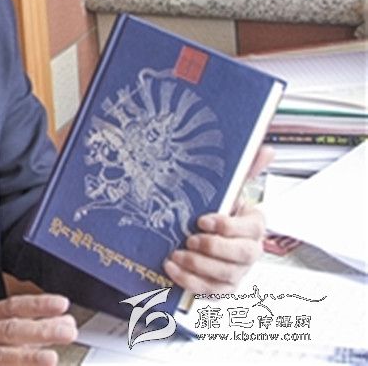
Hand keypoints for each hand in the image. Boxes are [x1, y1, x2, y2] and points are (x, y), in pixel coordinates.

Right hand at [0, 294, 77, 365]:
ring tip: (51, 359)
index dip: (37, 305)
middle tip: (68, 331)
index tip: (62, 304)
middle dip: (40, 331)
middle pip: (9, 331)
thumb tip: (62, 324)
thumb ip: (24, 329)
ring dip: (27, 358)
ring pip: (0, 358)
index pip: (12, 307)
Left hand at [162, 145, 273, 293]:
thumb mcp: (229, 189)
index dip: (227, 226)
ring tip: (176, 254)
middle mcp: (250, 251)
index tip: (202, 220)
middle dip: (214, 249)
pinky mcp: (223, 287)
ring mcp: (238, 272)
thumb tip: (266, 148)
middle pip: (243, 256)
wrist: (205, 233)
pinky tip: (172, 268)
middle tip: (190, 240)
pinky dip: (190, 281)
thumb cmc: (218, 210)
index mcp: (254, 225)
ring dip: (198, 266)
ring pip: (226, 275)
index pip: (251, 229)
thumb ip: (246, 169)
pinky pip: (211, 291)